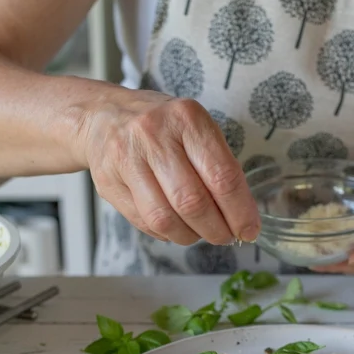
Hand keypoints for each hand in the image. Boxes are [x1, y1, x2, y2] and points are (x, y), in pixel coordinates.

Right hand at [78, 90, 259, 245]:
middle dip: (216, 230)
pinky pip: (144, 222)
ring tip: (200, 234)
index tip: (249, 230)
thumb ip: (218, 166)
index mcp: (187, 118)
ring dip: (190, 236)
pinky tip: (174, 227)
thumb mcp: (195, 130)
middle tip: (226, 237)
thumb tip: (241, 216)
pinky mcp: (108, 181)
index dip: (240, 211)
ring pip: (165, 218)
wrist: (103, 116)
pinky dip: (166, 233)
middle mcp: (154, 135)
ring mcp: (127, 158)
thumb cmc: (162, 127)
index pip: (222, 176)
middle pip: (193, 202)